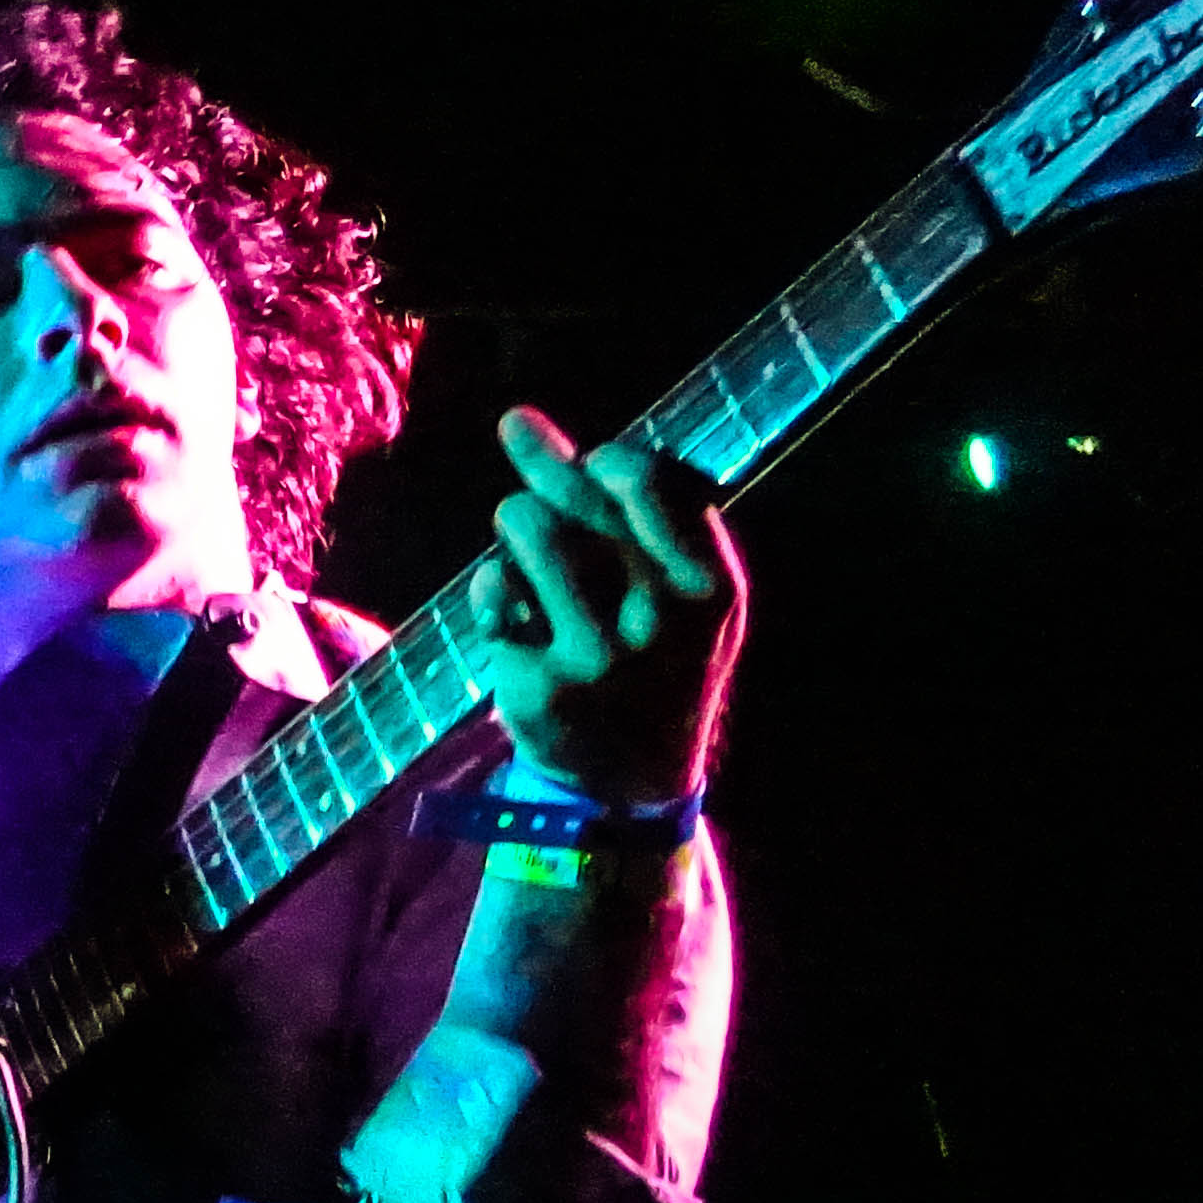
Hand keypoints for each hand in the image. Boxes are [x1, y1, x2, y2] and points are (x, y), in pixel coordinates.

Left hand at [473, 408, 746, 812]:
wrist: (634, 780)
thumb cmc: (659, 657)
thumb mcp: (685, 592)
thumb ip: (637, 513)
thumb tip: (527, 422)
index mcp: (711, 587)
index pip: (648, 476)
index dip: (607, 458)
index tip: (595, 465)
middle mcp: (660, 620)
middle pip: (579, 494)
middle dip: (542, 458)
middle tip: (515, 428)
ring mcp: (597, 656)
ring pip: (529, 529)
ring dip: (515, 516)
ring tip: (519, 529)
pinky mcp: (538, 685)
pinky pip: (491, 590)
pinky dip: (490, 584)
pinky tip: (507, 604)